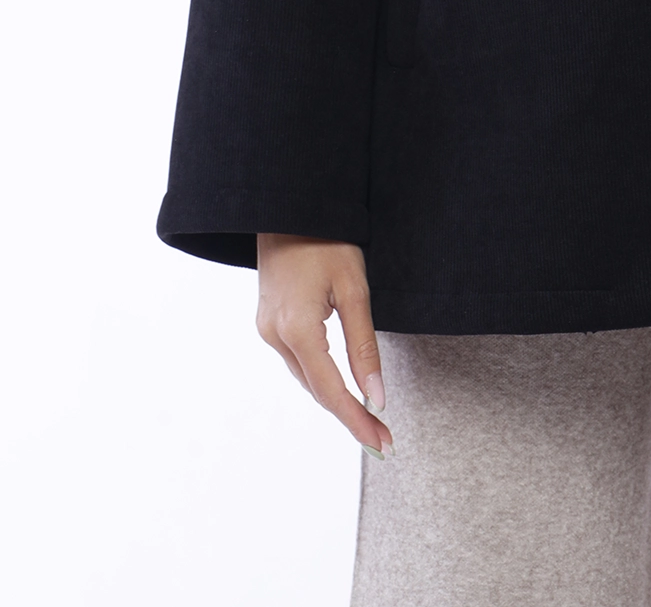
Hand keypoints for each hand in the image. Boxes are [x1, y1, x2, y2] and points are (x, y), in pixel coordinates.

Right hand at [256, 234, 392, 456]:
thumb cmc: (328, 240)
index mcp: (296, 329)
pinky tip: (340, 383)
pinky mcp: (268, 321)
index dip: (357, 421)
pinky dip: (321, 375)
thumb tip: (377, 396)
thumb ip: (364, 347)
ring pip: (306, 377)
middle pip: (316, 389)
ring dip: (334, 397)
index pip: (330, 391)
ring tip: (369, 417)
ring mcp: (267, 329)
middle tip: (383, 439)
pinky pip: (297, 359)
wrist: (289, 205)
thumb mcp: (354, 289)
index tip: (382, 445)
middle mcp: (274, 336)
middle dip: (350, 414)